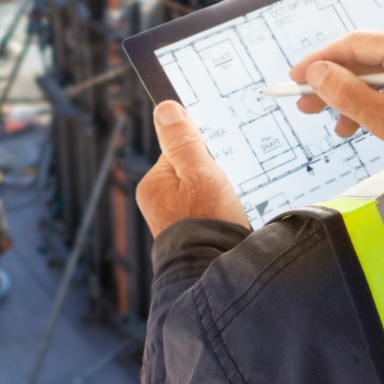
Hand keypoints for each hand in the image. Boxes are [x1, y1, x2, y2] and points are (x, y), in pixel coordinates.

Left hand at [136, 100, 249, 233]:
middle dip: (213, 175)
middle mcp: (159, 203)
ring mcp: (174, 221)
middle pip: (193, 170)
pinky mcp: (191, 235)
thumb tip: (165, 107)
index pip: (179, 150)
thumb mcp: (200, 172)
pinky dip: (222, 211)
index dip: (202, 152)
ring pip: (203, 191)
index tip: (217, 159)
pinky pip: (209, 211)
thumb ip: (183, 141)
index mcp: (153, 185)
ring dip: (220, 194)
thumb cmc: (206, 223)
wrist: (216, 276)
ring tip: (228, 208)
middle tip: (225, 188)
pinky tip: (230, 220)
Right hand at [289, 28, 383, 156]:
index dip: (320, 60)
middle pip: (362, 57)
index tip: (296, 78)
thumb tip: (315, 73)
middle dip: (333, 82)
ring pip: (374, 70)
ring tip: (333, 122)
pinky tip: (357, 120)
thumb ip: (346, 94)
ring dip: (351, 94)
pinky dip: (372, 96)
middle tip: (306, 104)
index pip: (354, 44)